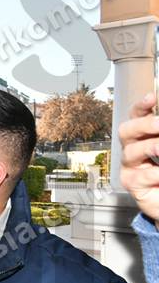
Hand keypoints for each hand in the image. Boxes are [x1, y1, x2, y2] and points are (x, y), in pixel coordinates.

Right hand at [120, 92, 158, 224]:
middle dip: (144, 125)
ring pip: (131, 152)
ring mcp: (129, 166)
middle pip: (127, 131)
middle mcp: (132, 149)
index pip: (136, 116)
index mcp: (142, 136)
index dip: (141, 106)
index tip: (151, 97)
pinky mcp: (131, 184)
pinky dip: (157, 174)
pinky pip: (141, 176)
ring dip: (151, 147)